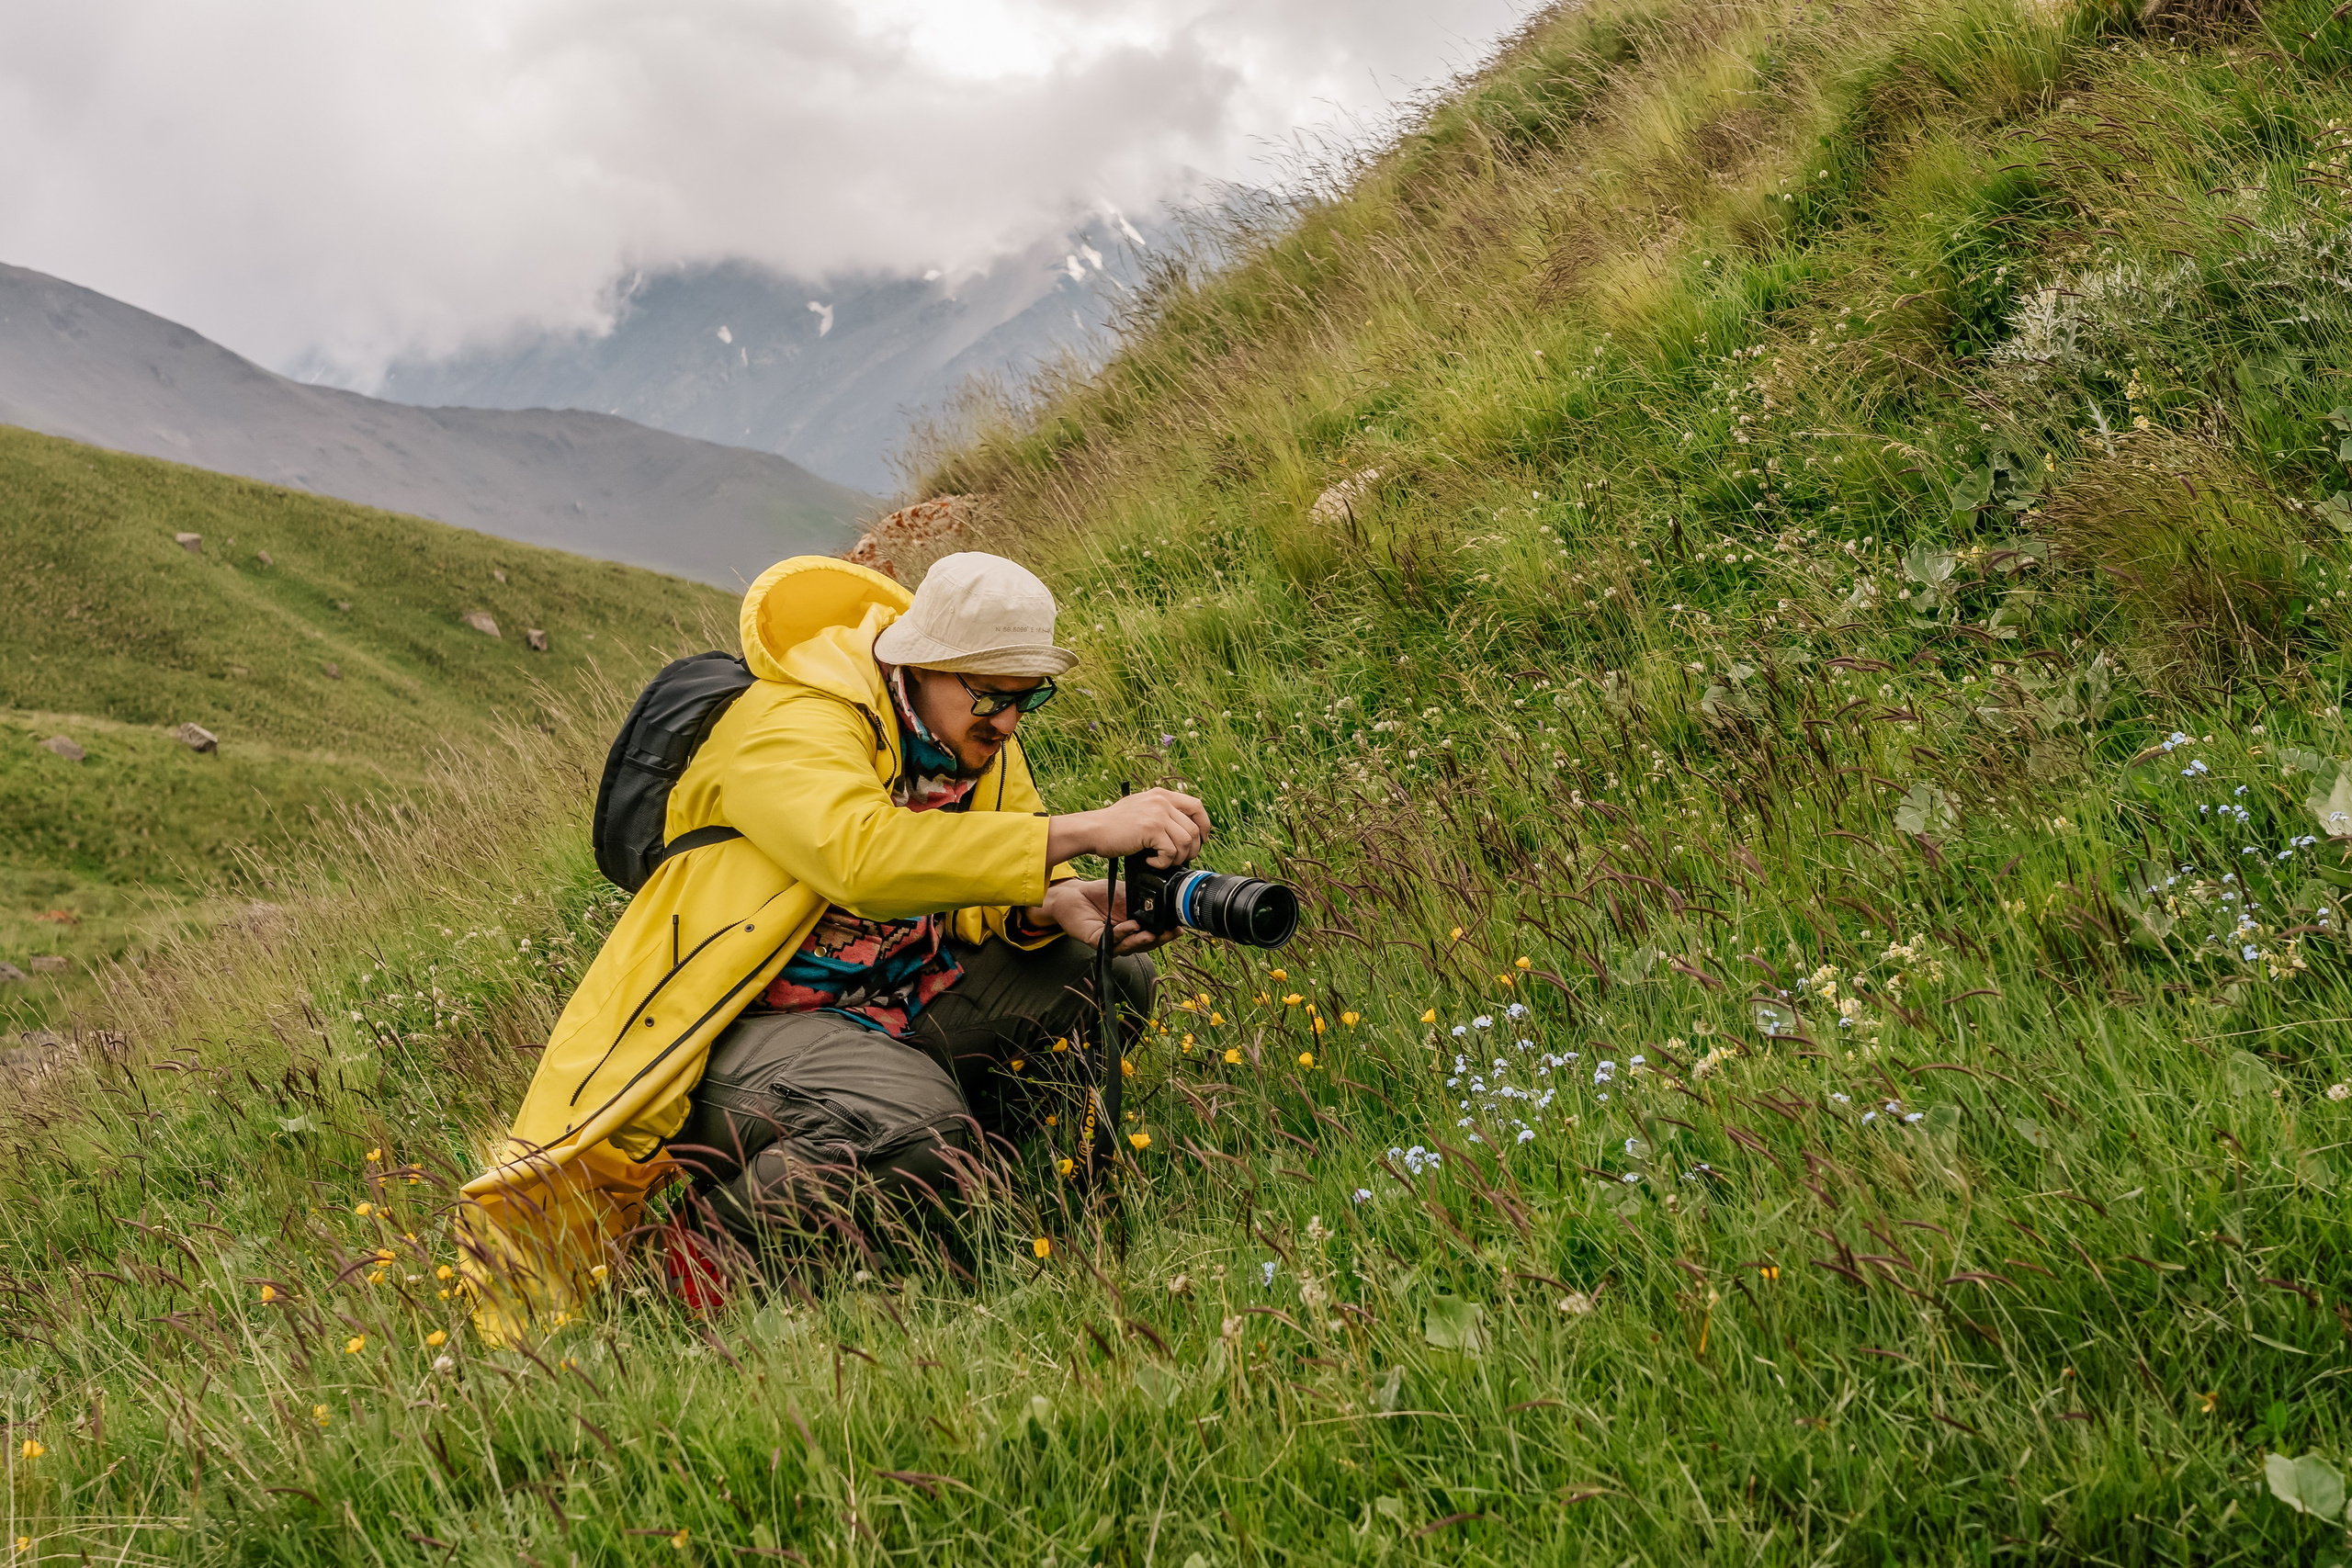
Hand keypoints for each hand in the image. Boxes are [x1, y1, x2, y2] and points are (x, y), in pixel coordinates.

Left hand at [1036, 877, 1178, 955]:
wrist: (1074, 894)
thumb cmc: (1100, 894)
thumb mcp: (1127, 893)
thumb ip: (1143, 899)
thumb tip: (1163, 899)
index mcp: (1136, 926)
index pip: (1155, 933)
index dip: (1167, 932)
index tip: (1179, 927)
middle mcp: (1126, 937)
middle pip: (1146, 944)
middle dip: (1160, 939)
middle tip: (1171, 933)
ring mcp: (1112, 942)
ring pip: (1131, 947)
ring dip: (1143, 941)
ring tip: (1153, 934)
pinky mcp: (1097, 942)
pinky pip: (1112, 941)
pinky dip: (1123, 933)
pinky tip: (1132, 926)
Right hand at [1044, 787, 1211, 868]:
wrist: (1093, 829)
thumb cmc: (1114, 825)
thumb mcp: (1141, 808)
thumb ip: (1161, 812)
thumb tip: (1184, 831)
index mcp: (1162, 795)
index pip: (1197, 806)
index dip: (1204, 825)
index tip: (1201, 840)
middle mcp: (1162, 801)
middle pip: (1195, 828)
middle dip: (1192, 849)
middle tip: (1180, 859)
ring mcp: (1157, 813)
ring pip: (1186, 841)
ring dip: (1177, 858)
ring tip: (1162, 860)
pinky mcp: (1151, 829)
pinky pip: (1171, 851)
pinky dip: (1163, 862)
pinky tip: (1150, 861)